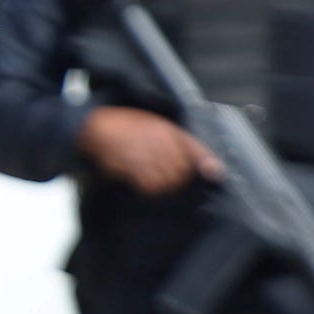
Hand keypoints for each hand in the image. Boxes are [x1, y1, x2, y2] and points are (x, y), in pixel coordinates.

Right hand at [75, 107, 221, 196]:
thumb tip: (200, 160)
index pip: (193, 146)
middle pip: (182, 170)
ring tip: (155, 180)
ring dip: (164, 185)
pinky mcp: (132, 167)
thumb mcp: (155, 125)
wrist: (98, 128)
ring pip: (167, 181)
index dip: (206, 160)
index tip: (215, 173)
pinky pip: (149, 186)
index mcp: (166, 129)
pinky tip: (142, 183)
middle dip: (180, 178)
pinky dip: (149, 188)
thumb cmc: (127, 127)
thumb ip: (177, 140)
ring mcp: (146, 154)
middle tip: (169, 177)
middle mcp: (159, 141)